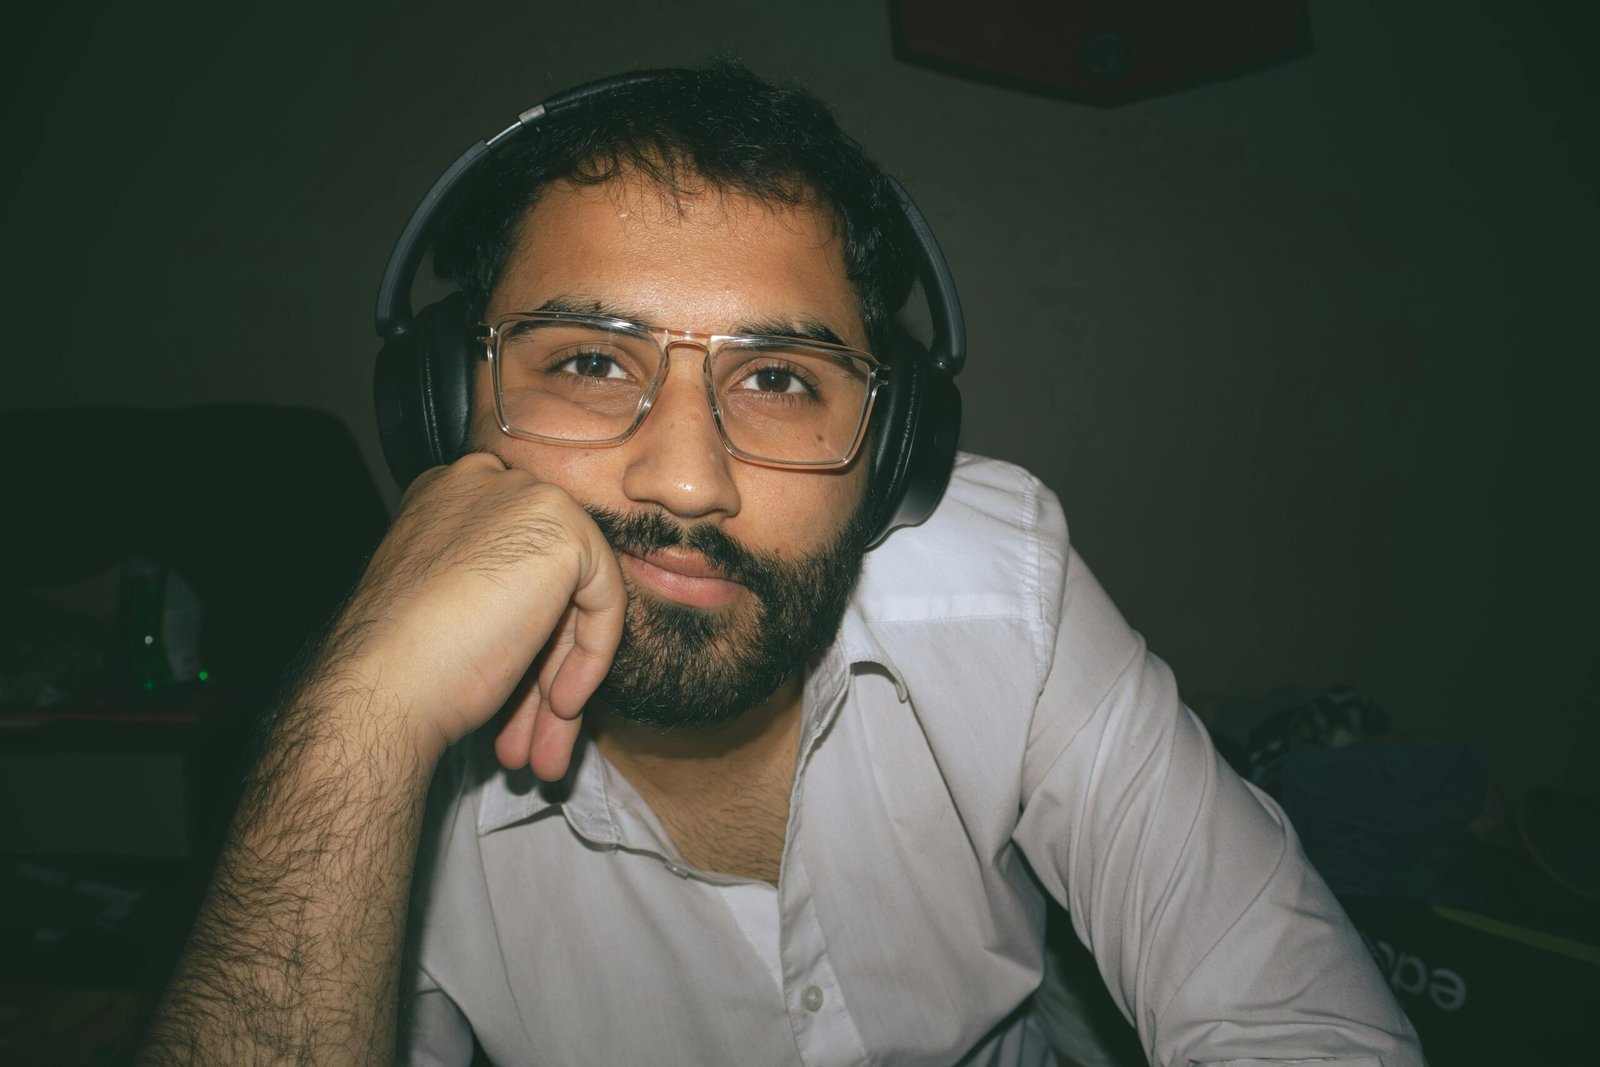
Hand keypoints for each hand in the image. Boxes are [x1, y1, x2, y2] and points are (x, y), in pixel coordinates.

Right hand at [328, 452, 624, 778]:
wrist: (382, 685)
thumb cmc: (402, 664)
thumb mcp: (457, 612)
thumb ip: (504, 598)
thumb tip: (555, 632)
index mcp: (449, 496)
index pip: (516, 561)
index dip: (526, 637)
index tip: (517, 699)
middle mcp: (486, 483)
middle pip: (545, 582)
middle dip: (544, 668)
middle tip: (533, 736)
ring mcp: (525, 498)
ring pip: (573, 599)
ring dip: (560, 681)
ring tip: (544, 752)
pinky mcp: (562, 529)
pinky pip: (602, 600)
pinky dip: (588, 657)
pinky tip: (561, 706)